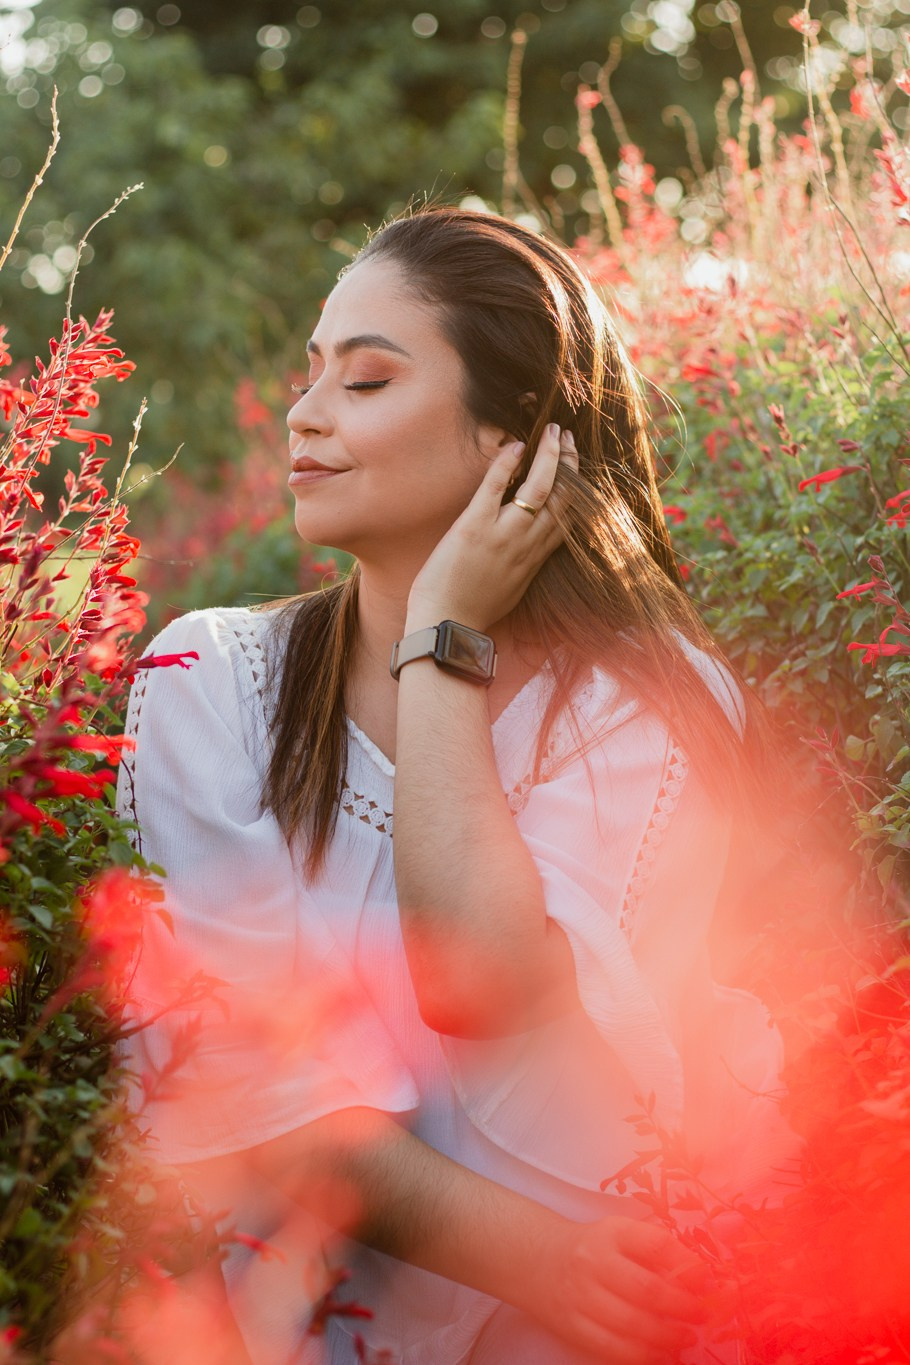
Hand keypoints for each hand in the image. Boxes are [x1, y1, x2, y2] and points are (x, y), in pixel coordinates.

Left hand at [407, 424, 578, 630]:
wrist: (446, 625)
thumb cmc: (473, 611)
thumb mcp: (512, 589)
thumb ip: (524, 564)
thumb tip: (529, 548)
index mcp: (535, 559)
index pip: (568, 517)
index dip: (577, 488)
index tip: (578, 466)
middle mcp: (526, 544)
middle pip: (561, 497)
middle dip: (569, 463)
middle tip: (569, 436)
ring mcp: (502, 535)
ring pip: (538, 489)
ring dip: (549, 456)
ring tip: (554, 431)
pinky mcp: (474, 528)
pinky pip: (495, 488)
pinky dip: (507, 464)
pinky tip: (515, 445)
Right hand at [518, 1214, 708, 1363]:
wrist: (535, 1259)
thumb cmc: (589, 1247)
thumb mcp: (618, 1234)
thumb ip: (653, 1250)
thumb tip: (697, 1277)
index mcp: (611, 1233)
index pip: (655, 1244)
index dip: (685, 1264)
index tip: (706, 1280)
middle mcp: (594, 1262)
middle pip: (646, 1289)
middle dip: (681, 1307)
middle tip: (700, 1315)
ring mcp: (582, 1297)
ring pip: (631, 1325)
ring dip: (666, 1336)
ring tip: (686, 1339)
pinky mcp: (574, 1326)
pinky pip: (612, 1348)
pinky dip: (641, 1356)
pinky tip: (661, 1355)